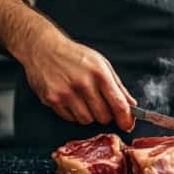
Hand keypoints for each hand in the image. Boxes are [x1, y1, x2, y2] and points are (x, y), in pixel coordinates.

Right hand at [19, 31, 136, 130]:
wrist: (43, 48)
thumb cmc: (74, 55)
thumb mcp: (101, 64)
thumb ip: (117, 86)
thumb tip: (131, 105)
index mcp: (99, 73)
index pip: (118, 103)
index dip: (125, 118)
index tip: (128, 124)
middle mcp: (83, 83)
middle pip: (103, 117)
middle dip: (105, 114)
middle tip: (99, 104)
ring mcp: (66, 92)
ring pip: (86, 120)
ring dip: (88, 115)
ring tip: (82, 99)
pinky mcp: (52, 99)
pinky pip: (70, 118)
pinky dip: (73, 113)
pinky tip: (70, 99)